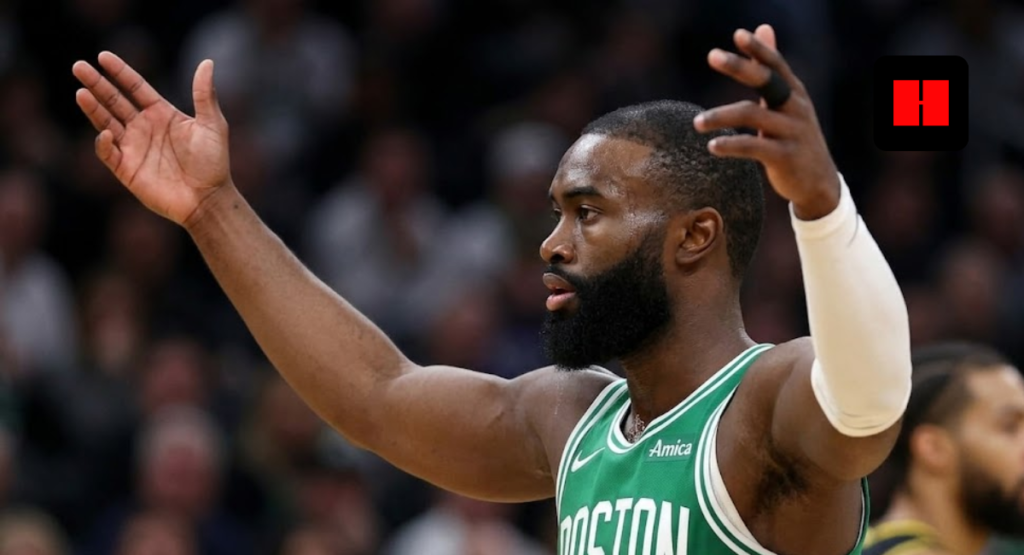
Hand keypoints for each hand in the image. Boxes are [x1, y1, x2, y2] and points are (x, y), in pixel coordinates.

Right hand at [72, 52, 230, 227]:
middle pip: (114, 101)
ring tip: (81, 92)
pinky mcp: (127, 169)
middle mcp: (144, 127)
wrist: (209, 198)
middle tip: (78, 67)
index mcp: (161, 113)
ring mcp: (133, 148)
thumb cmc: (214, 162)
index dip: (119, 72)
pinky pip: (108, 153)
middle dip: (96, 84)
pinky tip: (106, 133)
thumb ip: (204, 94)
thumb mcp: (213, 125)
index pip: (135, 87)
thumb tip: (207, 62)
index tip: (102, 56)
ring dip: (93, 108)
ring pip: (106, 123)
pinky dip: (104, 143)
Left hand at [694, 24, 839, 218]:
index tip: (738, 35)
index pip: (775, 64)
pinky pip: (754, 147)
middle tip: (712, 55)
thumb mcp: (786, 101)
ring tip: (696, 122)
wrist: (818, 182)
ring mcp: (792, 132)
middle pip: (766, 81)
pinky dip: (732, 145)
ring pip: (753, 115)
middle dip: (739, 66)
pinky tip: (712, 145)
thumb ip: (771, 68)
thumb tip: (763, 27)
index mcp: (793, 92)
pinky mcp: (785, 157)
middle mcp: (795, 107)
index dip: (759, 49)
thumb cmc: (794, 136)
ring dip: (721, 115)